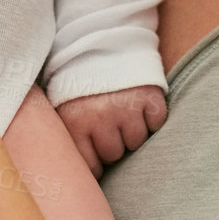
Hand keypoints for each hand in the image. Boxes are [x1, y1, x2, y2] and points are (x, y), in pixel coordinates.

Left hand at [54, 85, 168, 177]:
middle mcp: (101, 118)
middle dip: (113, 144)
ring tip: (122, 111)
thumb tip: (74, 180)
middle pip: (114, 155)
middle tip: (109, 124)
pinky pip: (156, 122)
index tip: (96, 154)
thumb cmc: (79, 80)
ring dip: (132, 130)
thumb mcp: (62, 106)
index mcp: (75, 122)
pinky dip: (152, 116)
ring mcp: (128, 107)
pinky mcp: (151, 97)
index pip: (90, 167)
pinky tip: (139, 103)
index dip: (95, 162)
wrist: (103, 39)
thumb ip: (67, 139)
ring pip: (137, 141)